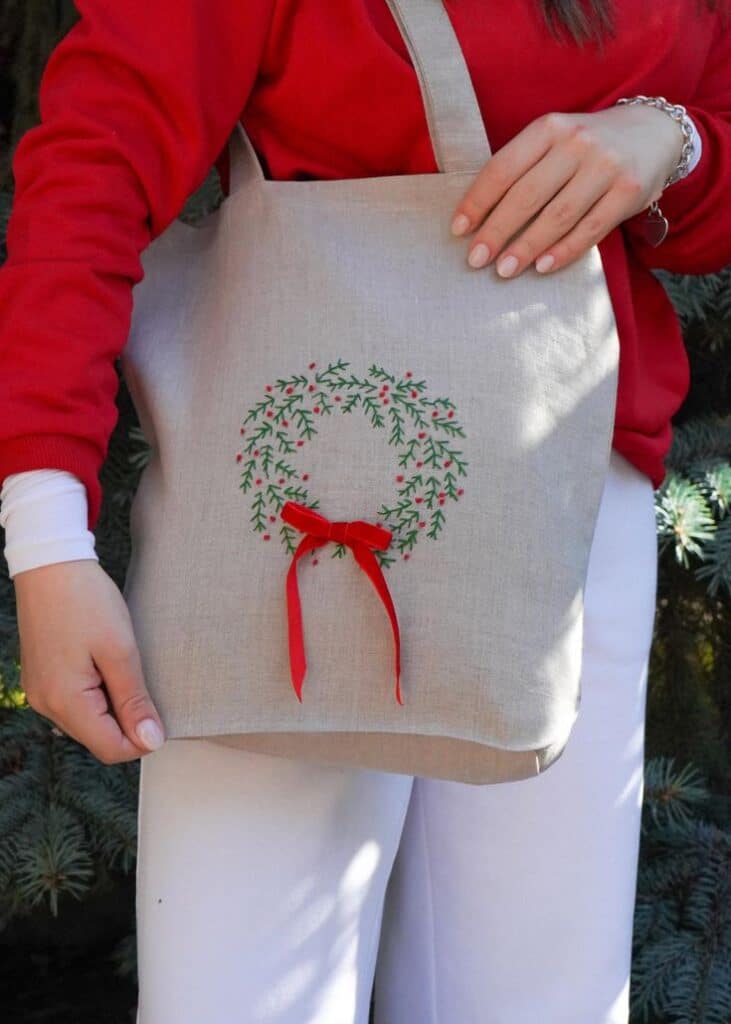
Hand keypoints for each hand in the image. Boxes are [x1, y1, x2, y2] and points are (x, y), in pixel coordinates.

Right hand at [14, 559, 165, 763]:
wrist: (50, 564)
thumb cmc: (86, 601)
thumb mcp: (120, 651)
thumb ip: (135, 700)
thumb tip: (151, 741)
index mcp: (65, 701)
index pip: (111, 749)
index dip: (143, 740)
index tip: (163, 714)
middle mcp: (46, 704)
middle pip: (98, 738)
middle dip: (128, 722)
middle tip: (145, 682)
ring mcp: (40, 692)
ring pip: (87, 722)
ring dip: (113, 707)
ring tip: (125, 668)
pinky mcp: (42, 679)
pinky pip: (75, 703)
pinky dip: (97, 694)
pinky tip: (108, 666)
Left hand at [449, 104, 685, 276]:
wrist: (654, 132)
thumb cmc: (587, 147)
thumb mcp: (554, 141)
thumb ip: (523, 168)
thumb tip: (479, 217)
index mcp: (549, 128)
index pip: (503, 168)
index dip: (477, 201)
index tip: (458, 231)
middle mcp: (577, 143)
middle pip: (527, 195)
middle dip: (497, 230)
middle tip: (475, 259)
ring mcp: (605, 166)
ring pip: (558, 215)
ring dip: (526, 246)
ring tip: (503, 270)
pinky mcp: (628, 191)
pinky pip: (590, 229)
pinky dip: (564, 251)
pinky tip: (542, 267)